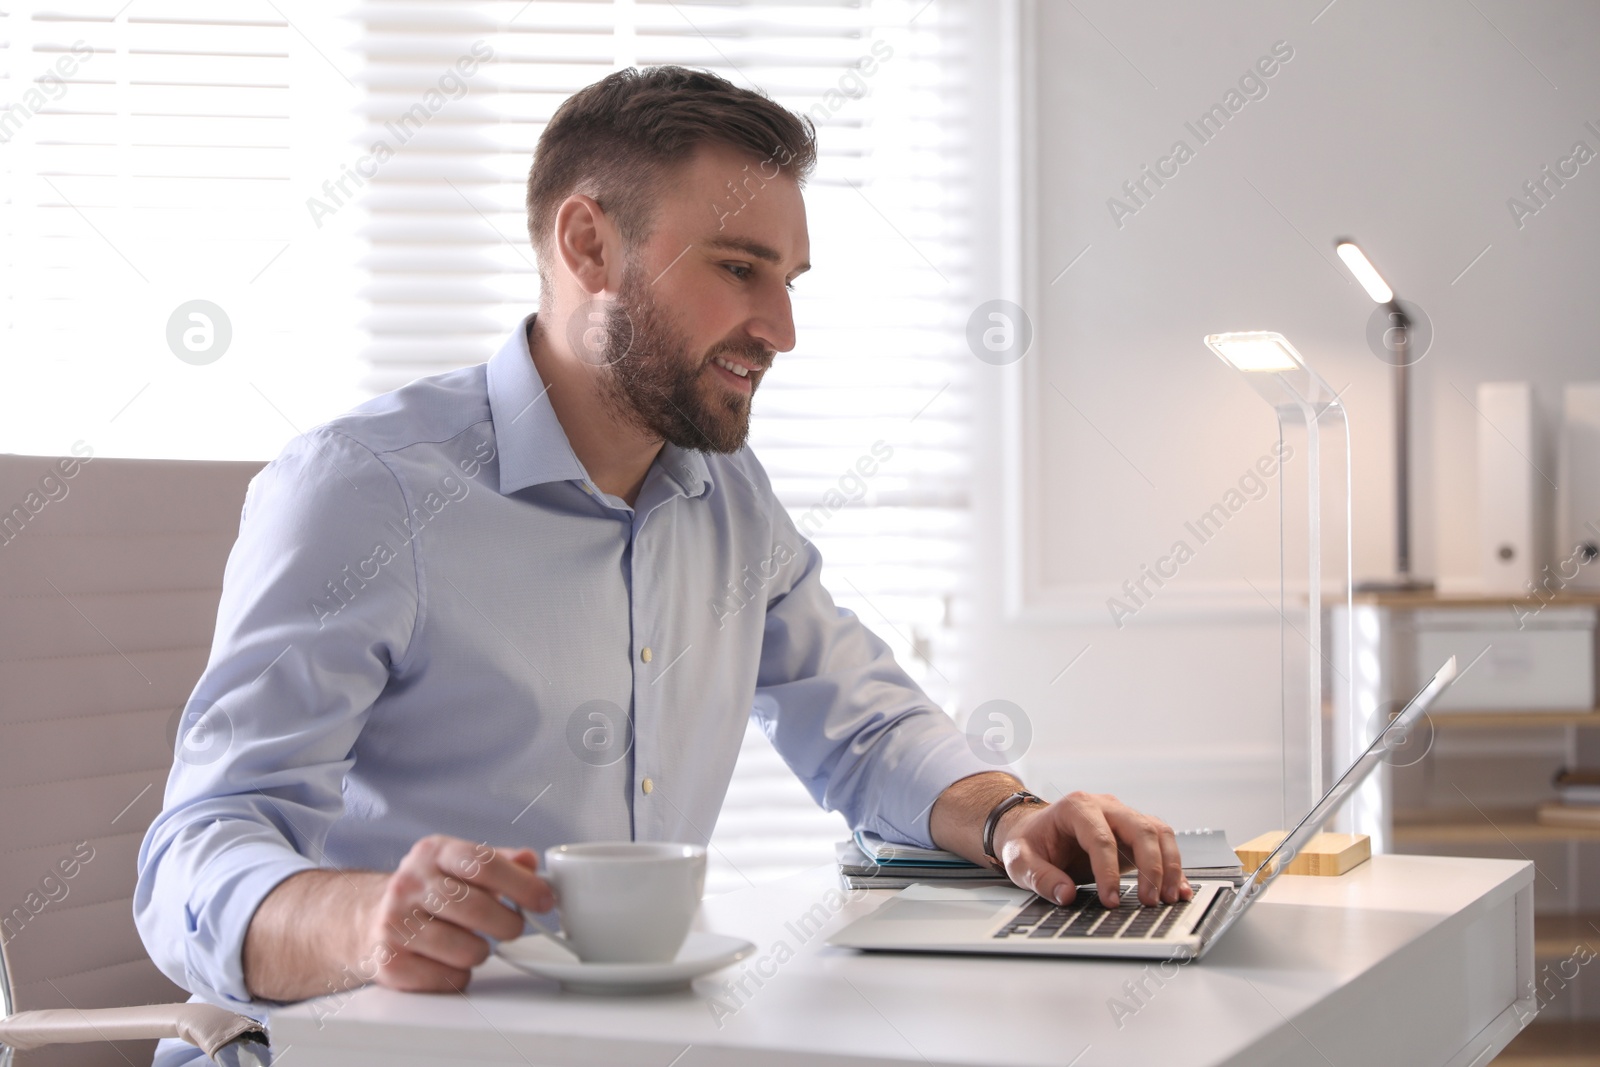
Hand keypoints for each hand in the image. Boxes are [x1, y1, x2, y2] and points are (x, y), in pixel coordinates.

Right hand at [354, 835, 553, 991]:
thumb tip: (531, 862)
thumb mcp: (459, 863)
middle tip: (513, 928)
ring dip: (483, 952)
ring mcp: (394, 924)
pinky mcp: (389, 963)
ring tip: (474, 943)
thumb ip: (499, 861)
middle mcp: (408, 884)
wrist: (369, 920)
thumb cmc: (428, 891)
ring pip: (466, 949)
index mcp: (432, 853)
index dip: (522, 884)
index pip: (483, 863)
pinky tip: (449, 960)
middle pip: (477, 908)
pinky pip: (448, 979)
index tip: (545, 900)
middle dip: (509, 924)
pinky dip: (460, 975)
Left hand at [992, 792, 1190, 908]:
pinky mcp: (1133, 834)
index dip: (1108, 871)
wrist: (1034, 831)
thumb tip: (1065, 894)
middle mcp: (1105, 807)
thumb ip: (1039, 877)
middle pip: (1140, 828)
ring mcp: (1122, 818)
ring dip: (1168, 865)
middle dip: (1150, 866)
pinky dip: (1173, 866)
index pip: (1100, 838)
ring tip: (1168, 898)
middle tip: (1149, 901)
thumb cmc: (1029, 842)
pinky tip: (1179, 889)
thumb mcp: (1019, 860)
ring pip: (1157, 833)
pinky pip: (1161, 844)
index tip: (1110, 900)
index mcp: (1076, 807)